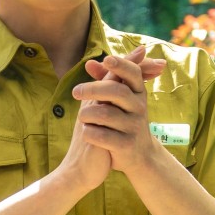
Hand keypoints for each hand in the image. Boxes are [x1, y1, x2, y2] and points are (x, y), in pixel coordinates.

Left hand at [71, 45, 164, 173]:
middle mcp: (140, 107)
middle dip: (93, 89)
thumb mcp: (118, 100)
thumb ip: (105, 80)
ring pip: (105, 114)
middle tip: (75, 92)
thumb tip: (88, 63)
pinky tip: (86, 132)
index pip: (133, 73)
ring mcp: (134, 127)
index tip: (106, 59)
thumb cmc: (123, 120)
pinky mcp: (127, 145)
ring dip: (87, 114)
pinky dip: (89, 133)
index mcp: (138, 92)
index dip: (121, 64)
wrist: (138, 155)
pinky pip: (102, 136)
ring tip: (81, 117)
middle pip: (116, 91)